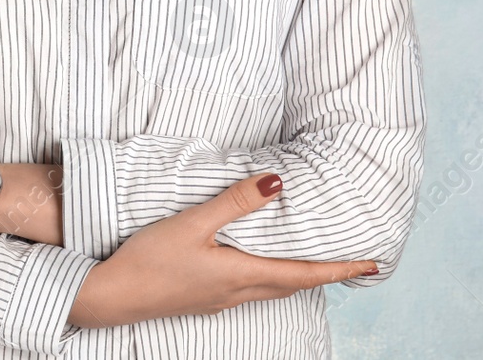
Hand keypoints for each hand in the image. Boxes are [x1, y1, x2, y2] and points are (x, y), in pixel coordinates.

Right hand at [68, 174, 378, 328]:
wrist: (111, 296)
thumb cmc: (149, 260)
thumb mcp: (192, 223)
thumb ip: (234, 202)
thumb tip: (278, 184)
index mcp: (241, 275)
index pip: (304, 272)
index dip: (339, 268)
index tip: (371, 263)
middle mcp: (237, 292)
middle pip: (294, 283)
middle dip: (326, 272)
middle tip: (354, 262)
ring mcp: (221, 299)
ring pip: (274, 288)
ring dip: (300, 275)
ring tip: (318, 262)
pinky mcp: (206, 297)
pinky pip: (252, 287)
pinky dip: (273, 276)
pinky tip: (263, 266)